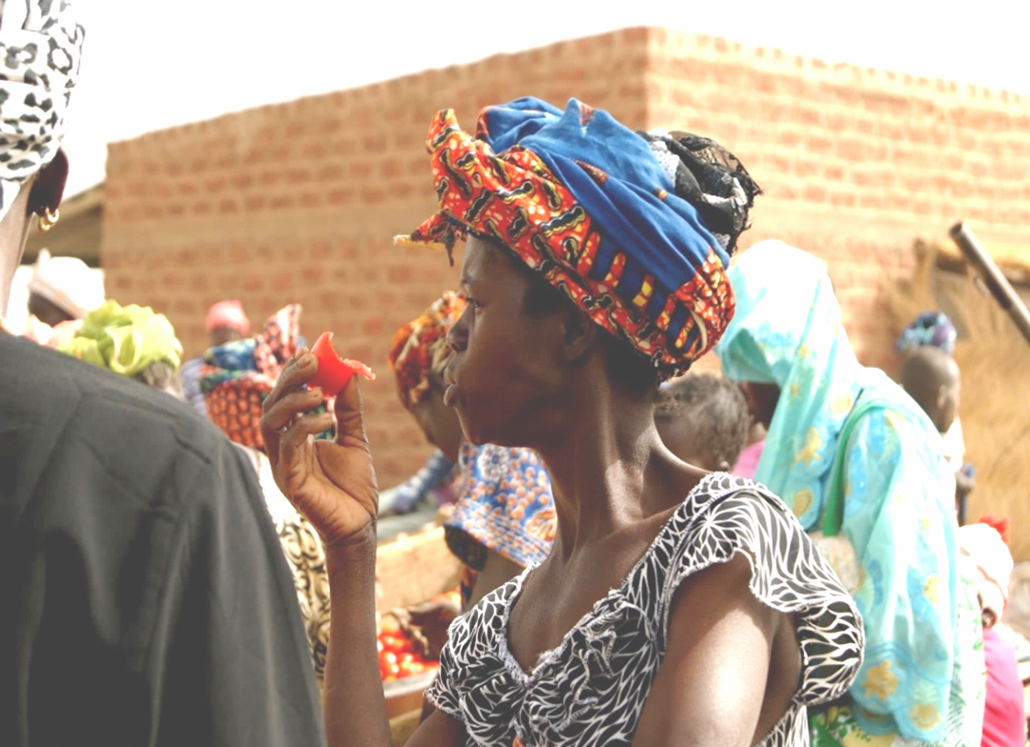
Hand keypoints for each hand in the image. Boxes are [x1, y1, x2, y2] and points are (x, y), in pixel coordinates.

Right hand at [260, 348, 378, 547]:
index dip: (292, 374)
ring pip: (270, 422)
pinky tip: (328, 419)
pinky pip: (288, 446)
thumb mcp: (355, 439)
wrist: (360, 524)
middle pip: (271, 405)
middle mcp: (283, 448)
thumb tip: (349, 373)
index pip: (284, 398)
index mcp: (295, 437)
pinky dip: (305, 426)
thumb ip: (349, 409)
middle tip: (311, 361)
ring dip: (292, 401)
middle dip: (288, 379)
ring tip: (319, 393)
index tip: (309, 352)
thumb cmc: (355, 487)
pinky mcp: (288, 480)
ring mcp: (282, 464)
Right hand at [394, 598, 461, 659]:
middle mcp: (427, 633)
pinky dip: (420, 648)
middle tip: (403, 623)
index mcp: (427, 621)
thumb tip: (408, 610)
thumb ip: (425, 609)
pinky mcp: (437, 654)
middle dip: (404, 628)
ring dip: (411, 638)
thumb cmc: (458, 614)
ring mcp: (431, 644)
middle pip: (409, 633)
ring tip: (416, 632)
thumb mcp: (442, 607)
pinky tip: (423, 640)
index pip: (410, 620)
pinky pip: (423, 654)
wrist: (474, 628)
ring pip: (414, 644)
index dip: (401, 617)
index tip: (394, 611)